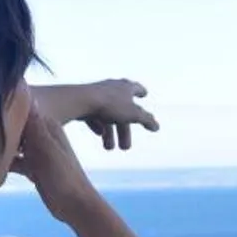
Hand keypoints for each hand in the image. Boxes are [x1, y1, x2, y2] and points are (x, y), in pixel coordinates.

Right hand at [12, 105, 99, 224]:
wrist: (75, 206)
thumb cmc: (62, 176)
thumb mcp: (46, 148)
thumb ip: (34, 125)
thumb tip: (26, 93)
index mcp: (47, 126)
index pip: (23, 110)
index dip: (5, 108)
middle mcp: (42, 136)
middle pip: (16, 127)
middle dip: (0, 128)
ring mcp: (38, 153)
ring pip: (14, 144)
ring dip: (1, 146)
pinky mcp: (34, 168)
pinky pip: (16, 161)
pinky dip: (6, 163)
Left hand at [35, 80, 158, 150]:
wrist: (80, 100)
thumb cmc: (109, 105)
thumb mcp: (133, 115)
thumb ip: (147, 120)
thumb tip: (157, 127)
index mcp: (125, 87)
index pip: (136, 88)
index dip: (141, 92)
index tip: (144, 94)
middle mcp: (111, 88)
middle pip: (121, 112)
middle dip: (124, 131)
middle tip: (126, 147)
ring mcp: (96, 94)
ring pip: (106, 116)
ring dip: (110, 133)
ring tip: (108, 149)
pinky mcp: (82, 101)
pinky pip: (92, 115)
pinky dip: (97, 125)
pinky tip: (99, 134)